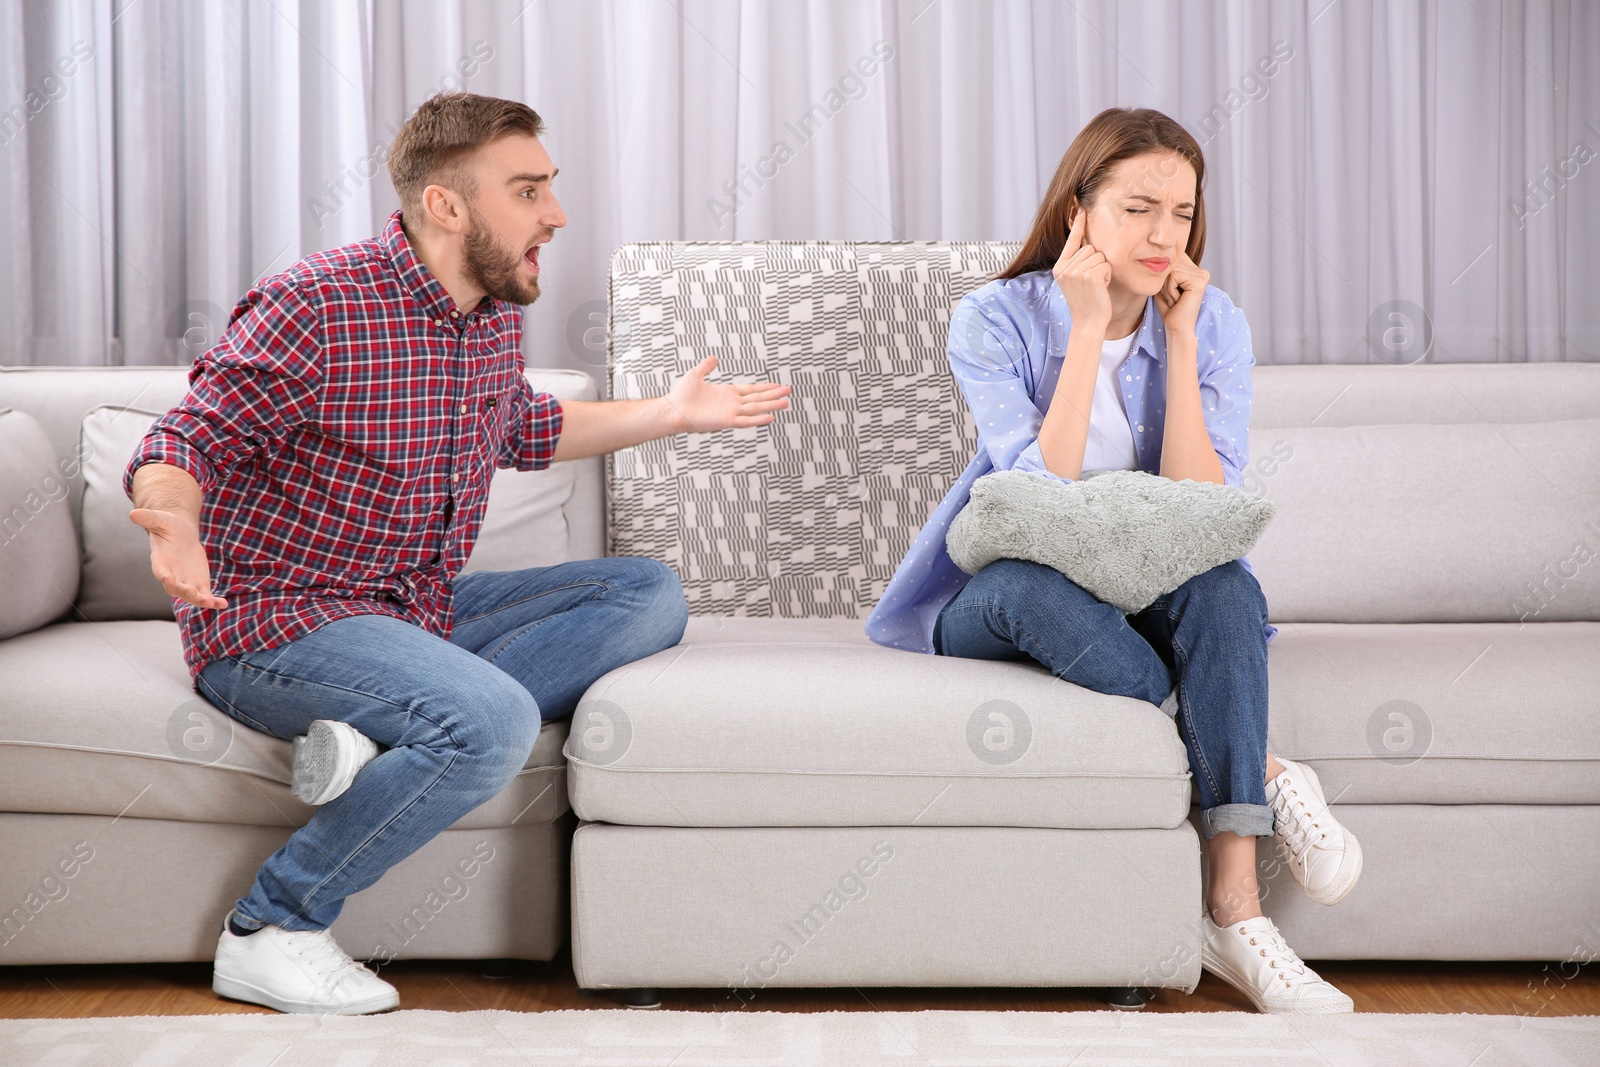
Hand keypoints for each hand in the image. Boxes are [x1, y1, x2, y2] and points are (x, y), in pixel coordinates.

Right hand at [129, 508, 226, 608]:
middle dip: (184, 591)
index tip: (167, 578)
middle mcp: (172, 575)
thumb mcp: (160, 520)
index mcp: (161, 561)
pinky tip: (223, 604)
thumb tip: (133, 513)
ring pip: (191, 595)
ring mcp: (185, 581)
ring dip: (200, 600)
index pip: (160, 570)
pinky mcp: (199, 584)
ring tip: (210, 602)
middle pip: (175, 588)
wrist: (181, 535)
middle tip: (193, 592)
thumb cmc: (168, 526)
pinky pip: (205, 596)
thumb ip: (149, 518)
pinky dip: (213, 601)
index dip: (163, 574)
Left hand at [664, 355, 791, 432]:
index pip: (751, 390)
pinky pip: (745, 420)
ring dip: (771, 405)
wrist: (672, 409)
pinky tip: (771, 417)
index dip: (765, 388)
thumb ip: (706, 366)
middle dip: (774, 395)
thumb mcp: (695, 374)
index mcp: (727, 393)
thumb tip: (714, 358)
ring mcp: (730, 412)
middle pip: (758, 398)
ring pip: (755, 408)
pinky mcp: (726, 421)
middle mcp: (731, 403)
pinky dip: (758, 419)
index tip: (778, 386)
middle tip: (789, 392)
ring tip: (786, 402)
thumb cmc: (681, 395)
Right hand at [1053, 210, 1111, 330]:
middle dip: (1096, 262)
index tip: (1082, 208)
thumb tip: (1086, 241)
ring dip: (1103, 269)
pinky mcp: (1089, 277)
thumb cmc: (1086, 302)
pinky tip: (1101, 288)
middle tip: (1092, 282)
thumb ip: (1076, 262)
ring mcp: (1075, 272)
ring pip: (1099, 255)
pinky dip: (1108, 276)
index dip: (1078, 224)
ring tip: (1096, 286)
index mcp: (1059, 268)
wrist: (1088, 323)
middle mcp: (1065, 268)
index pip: (1072, 241)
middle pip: (1090, 248)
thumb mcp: (1075, 280)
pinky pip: (1106, 264)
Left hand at [1155, 250, 1207, 337]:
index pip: (1172, 259)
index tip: (1171, 293)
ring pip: (1170, 269)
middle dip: (1164, 283)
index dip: (1163, 277)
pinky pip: (1173, 276)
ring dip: (1166, 287)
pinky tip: (1178, 300)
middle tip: (1173, 298)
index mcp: (1194, 270)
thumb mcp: (1163, 285)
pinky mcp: (1200, 280)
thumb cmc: (1169, 309)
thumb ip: (1164, 269)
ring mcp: (1202, 275)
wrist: (1176, 327)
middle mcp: (1201, 271)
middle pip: (1170, 263)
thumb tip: (1155, 253)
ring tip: (1175, 299)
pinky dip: (1170, 290)